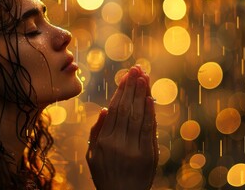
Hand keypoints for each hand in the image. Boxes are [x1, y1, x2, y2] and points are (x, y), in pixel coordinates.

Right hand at [86, 66, 157, 189]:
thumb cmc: (105, 175)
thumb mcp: (92, 155)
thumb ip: (96, 132)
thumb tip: (104, 109)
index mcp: (104, 141)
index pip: (114, 110)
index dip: (121, 91)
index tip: (126, 76)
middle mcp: (118, 143)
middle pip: (127, 108)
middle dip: (132, 87)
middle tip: (137, 69)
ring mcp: (134, 149)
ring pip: (138, 116)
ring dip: (142, 94)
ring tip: (144, 77)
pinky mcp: (148, 155)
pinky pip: (149, 130)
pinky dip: (150, 113)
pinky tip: (151, 99)